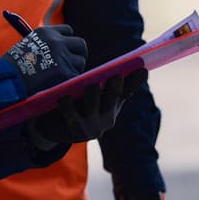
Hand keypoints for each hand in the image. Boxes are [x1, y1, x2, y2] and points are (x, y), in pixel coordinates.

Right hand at [2, 24, 86, 96]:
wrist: (8, 78)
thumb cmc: (13, 66)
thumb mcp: (28, 46)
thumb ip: (45, 45)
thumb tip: (61, 51)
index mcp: (47, 32)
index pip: (68, 31)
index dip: (67, 41)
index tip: (65, 50)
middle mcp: (57, 41)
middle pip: (80, 44)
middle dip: (79, 54)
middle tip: (74, 63)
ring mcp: (62, 56)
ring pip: (80, 61)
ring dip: (74, 69)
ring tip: (61, 77)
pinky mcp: (65, 72)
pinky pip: (76, 75)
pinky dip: (70, 81)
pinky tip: (59, 84)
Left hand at [27, 69, 145, 147]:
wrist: (55, 127)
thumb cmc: (77, 104)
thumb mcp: (94, 93)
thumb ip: (106, 80)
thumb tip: (135, 66)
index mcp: (113, 105)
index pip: (127, 90)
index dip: (135, 81)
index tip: (143, 68)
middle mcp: (107, 117)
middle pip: (113, 99)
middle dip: (114, 88)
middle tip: (115, 76)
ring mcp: (93, 127)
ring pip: (93, 108)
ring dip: (92, 96)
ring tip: (91, 84)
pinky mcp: (76, 133)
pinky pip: (72, 117)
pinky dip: (68, 106)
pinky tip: (63, 98)